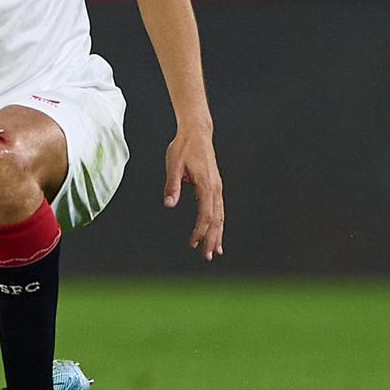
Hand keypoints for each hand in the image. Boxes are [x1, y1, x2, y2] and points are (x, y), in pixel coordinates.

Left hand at [165, 127, 223, 260]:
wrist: (197, 132)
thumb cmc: (183, 147)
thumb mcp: (173, 164)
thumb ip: (172, 185)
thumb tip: (169, 204)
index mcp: (206, 184)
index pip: (206, 213)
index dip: (201, 230)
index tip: (194, 243)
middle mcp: (215, 188)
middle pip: (216, 219)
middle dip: (212, 238)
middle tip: (207, 256)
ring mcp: (217, 187)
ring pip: (220, 216)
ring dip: (217, 234)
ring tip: (215, 251)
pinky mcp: (215, 186)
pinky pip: (219, 209)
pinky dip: (218, 223)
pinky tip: (216, 233)